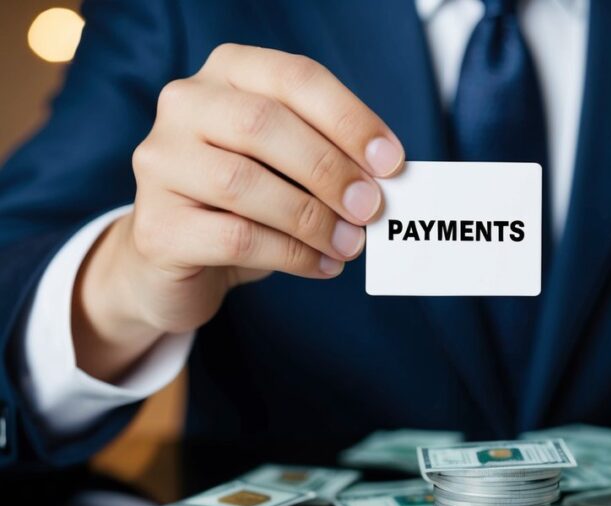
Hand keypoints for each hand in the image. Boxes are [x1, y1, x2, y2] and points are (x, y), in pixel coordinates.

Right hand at [73, 43, 403, 381]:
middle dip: (329, 169)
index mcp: (227, 74)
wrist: (178, 262)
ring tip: (350, 244)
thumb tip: (386, 181)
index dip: (348, 119)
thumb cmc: (248, 204)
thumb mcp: (290, 167)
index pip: (294, 78)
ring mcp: (160, 163)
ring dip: (312, 218)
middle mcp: (184, 105)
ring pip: (243, 183)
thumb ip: (331, 159)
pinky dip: (292, 254)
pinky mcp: (157, 226)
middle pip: (263, 125)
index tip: (391, 162)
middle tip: (369, 208)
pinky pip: (234, 237)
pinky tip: (323, 265)